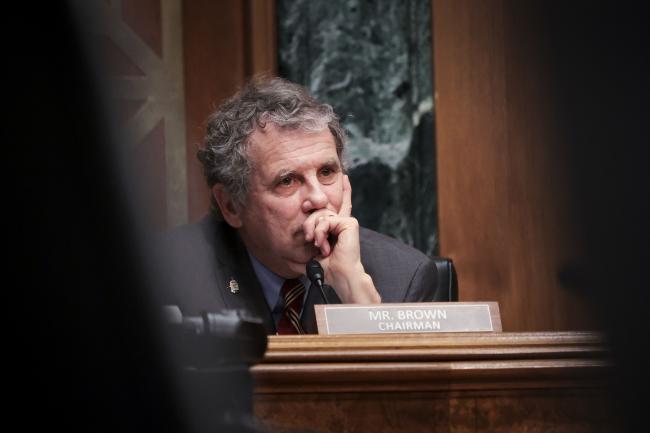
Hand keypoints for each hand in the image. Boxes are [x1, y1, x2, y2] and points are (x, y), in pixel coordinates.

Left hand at [303, 175, 380, 303]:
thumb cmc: (328, 268)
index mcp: (338, 228)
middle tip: (309, 239)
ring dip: (315, 231)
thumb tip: (290, 252)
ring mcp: (347, 222)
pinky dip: (321, 232)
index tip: (346, 178)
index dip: (345, 191)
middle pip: (320, 211)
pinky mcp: (350, 223)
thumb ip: (306, 244)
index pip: (342, 205)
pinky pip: (326, 221)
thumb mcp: (312, 252)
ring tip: (319, 245)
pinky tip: (324, 243)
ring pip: (321, 215)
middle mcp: (344, 222)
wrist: (340, 275)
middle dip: (309, 224)